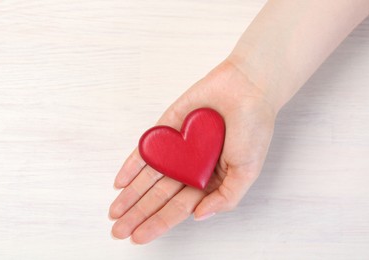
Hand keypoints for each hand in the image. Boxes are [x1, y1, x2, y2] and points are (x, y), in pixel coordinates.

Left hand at [109, 58, 276, 243]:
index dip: (159, 223)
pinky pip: (147, 150)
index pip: (179, 207)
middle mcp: (190, 167)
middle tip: (119, 230)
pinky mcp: (167, 130)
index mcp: (210, 181)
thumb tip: (198, 216)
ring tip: (115, 212)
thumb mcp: (248, 172)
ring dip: (131, 194)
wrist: (247, 89)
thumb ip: (225, 198)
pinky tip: (120, 182)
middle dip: (139, 214)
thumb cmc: (253, 129)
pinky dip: (132, 166)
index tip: (140, 237)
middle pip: (159, 196)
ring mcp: (177, 149)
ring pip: (149, 176)